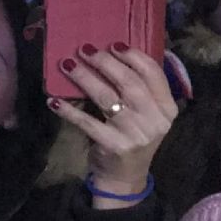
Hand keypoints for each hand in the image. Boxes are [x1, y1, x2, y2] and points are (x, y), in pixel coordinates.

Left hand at [48, 44, 178, 206]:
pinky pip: (87, 122)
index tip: (113, 43)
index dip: (133, 56)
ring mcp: (135, 134)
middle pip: (129, 83)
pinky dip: (69, 111)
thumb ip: (138, 89)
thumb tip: (113, 52)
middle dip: (105, 62)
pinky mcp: (114, 146)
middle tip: (84, 49)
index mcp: (167, 108)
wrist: (125, 177)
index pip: (154, 74)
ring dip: (84, 78)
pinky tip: (54, 100)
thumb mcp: (145, 114)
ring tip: (67, 64)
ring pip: (107, 98)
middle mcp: (155, 120)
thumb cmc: (132, 136)